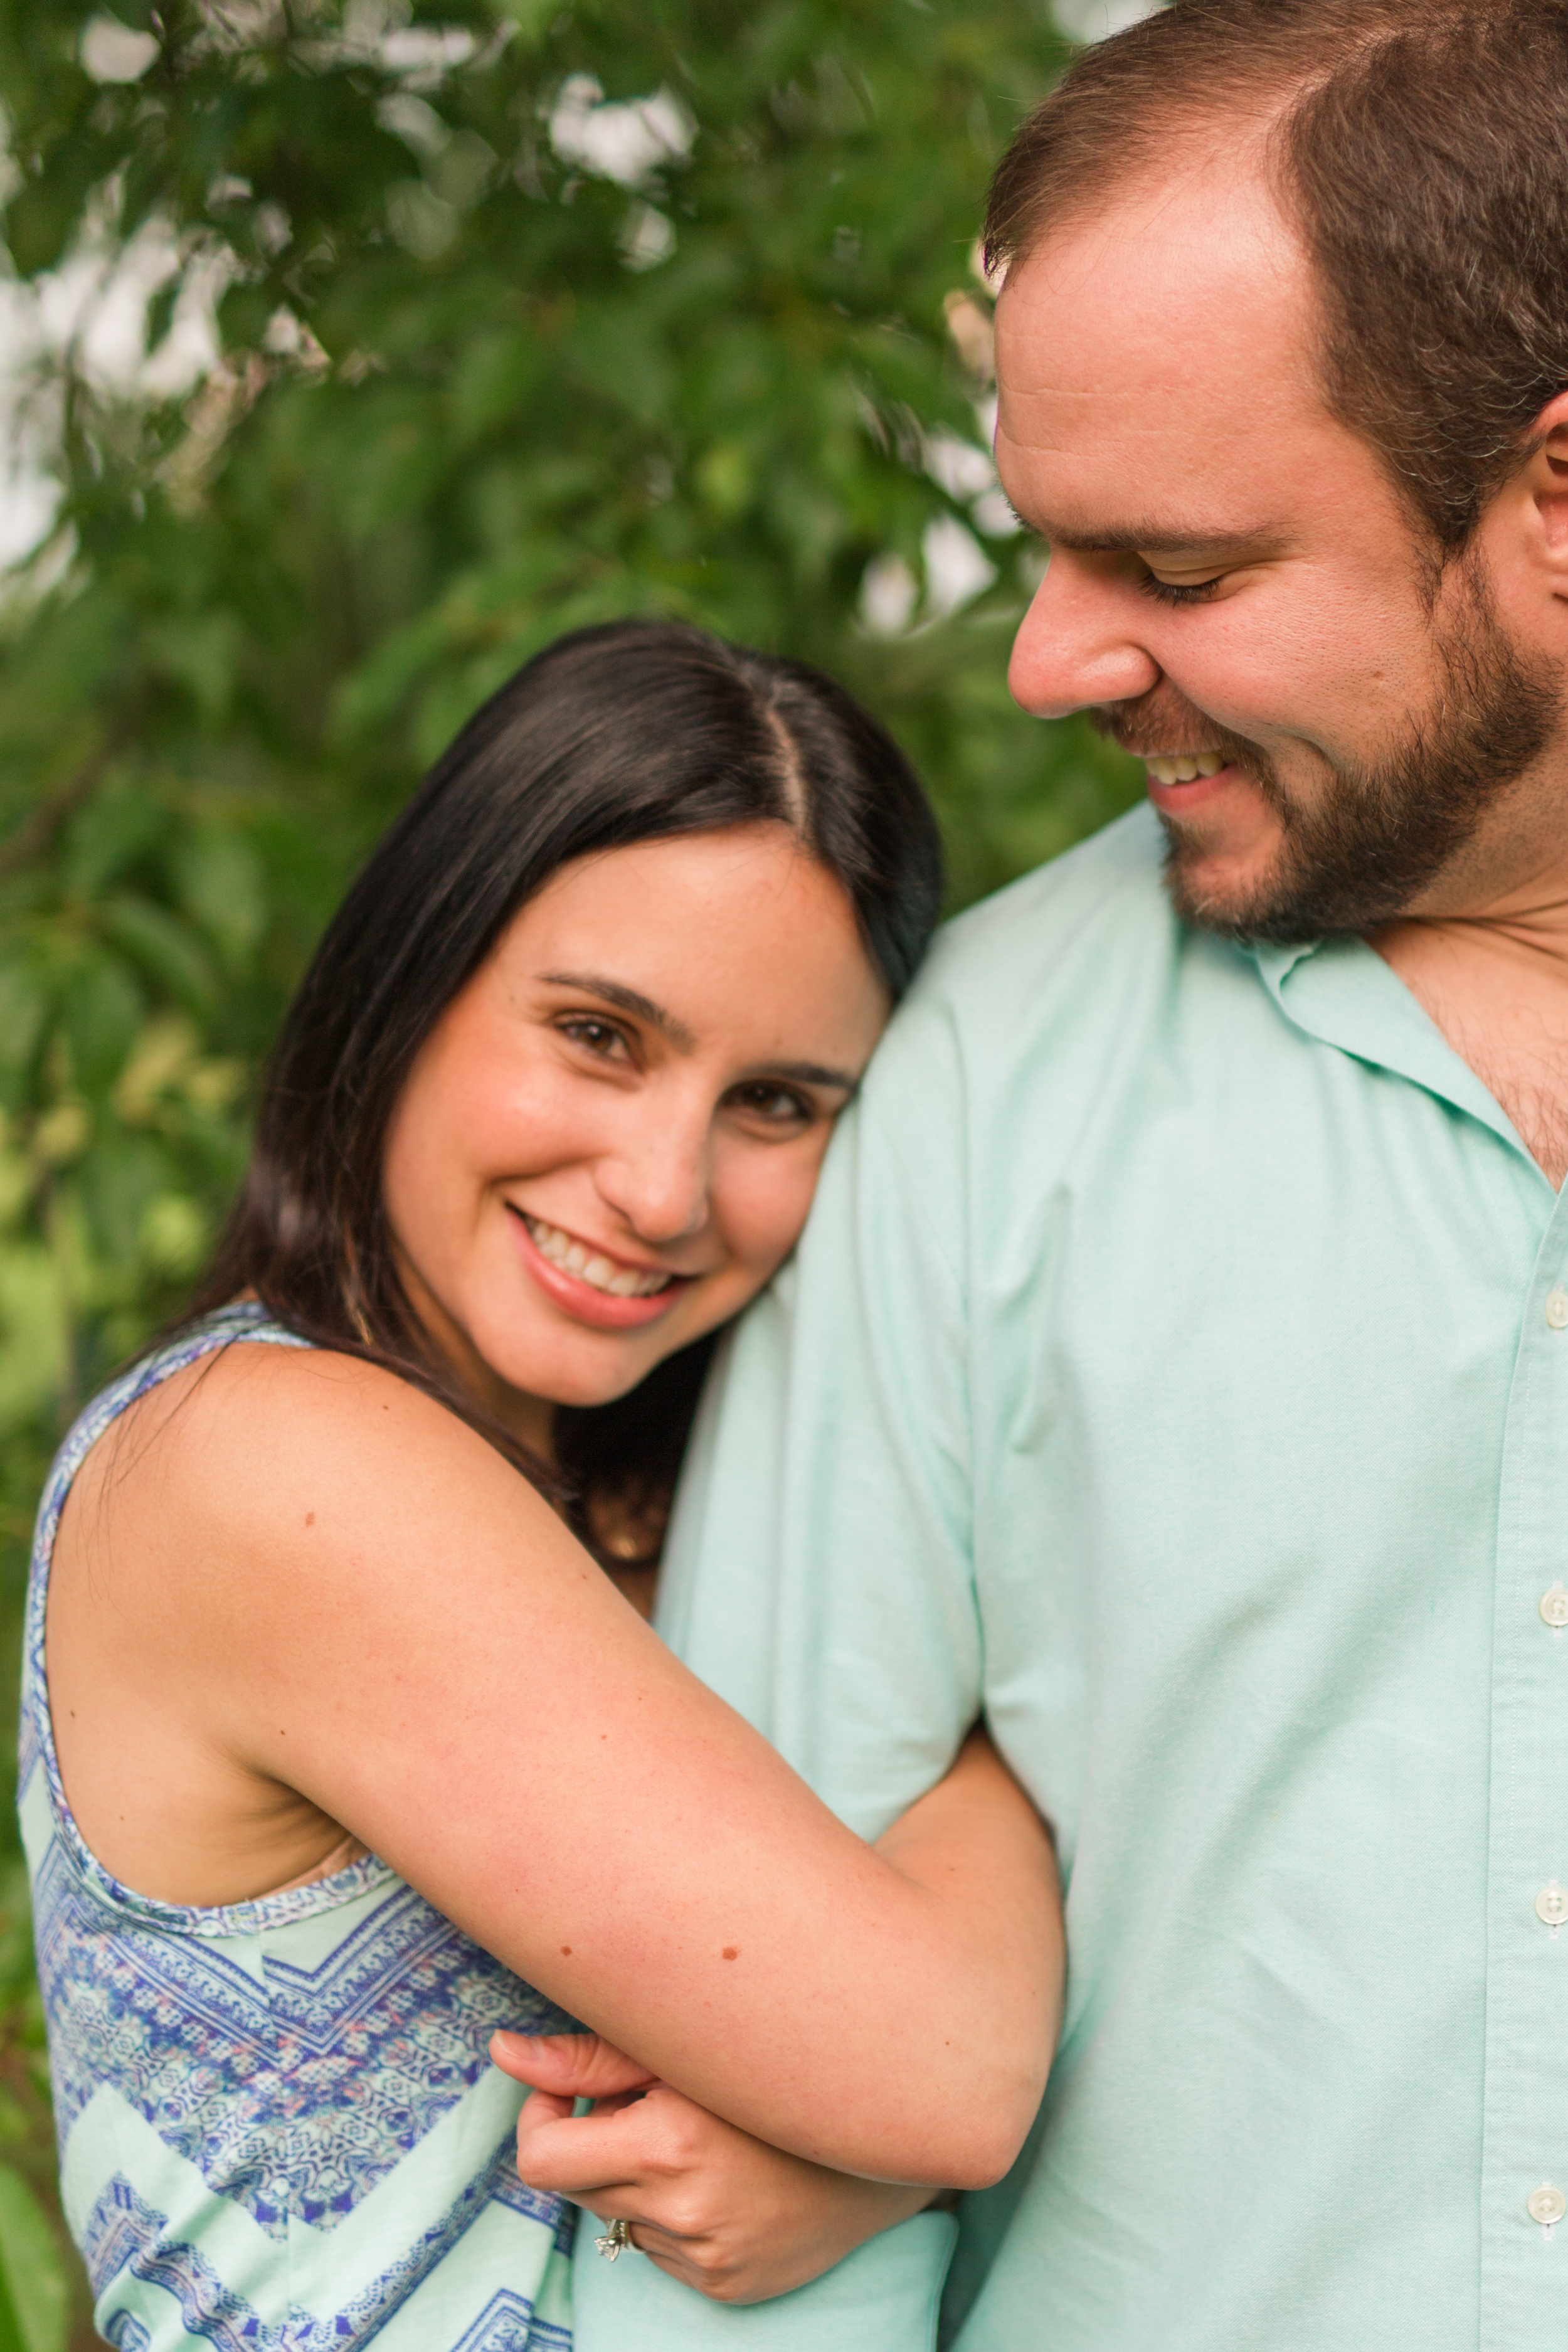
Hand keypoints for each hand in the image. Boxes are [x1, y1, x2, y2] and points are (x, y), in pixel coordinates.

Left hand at [490, 2031, 935, 2303]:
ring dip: (637, 2176)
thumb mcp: (682, 2042)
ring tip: (698, 2134)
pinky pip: (665, 2249)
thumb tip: (501, 2053)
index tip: (568, 2089)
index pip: (541, 2160)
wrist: (887, 2123)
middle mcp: (686, 2212)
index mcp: (668, 2147)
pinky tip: (725, 2174)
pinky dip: (676, 2211)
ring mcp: (711, 2257)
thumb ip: (587, 2054)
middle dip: (591, 2140)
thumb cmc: (773, 2058)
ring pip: (621, 2215)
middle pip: (577, 2186)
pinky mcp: (731, 2285)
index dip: (542, 2118)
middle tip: (642, 2099)